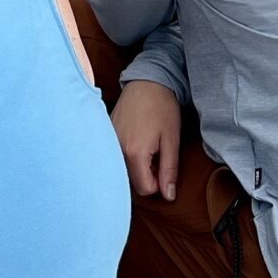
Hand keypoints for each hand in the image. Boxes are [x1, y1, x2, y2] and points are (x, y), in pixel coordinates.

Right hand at [111, 80, 181, 200]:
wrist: (147, 81)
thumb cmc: (162, 108)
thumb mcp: (171, 140)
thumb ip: (169, 170)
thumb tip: (168, 196)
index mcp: (134, 153)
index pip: (145, 189)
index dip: (159, 183)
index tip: (164, 165)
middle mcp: (116, 150)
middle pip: (131, 181)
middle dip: (146, 174)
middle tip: (157, 153)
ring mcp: (109, 142)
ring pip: (123, 169)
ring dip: (136, 165)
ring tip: (146, 144)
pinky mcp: (106, 135)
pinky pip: (115, 156)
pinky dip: (126, 154)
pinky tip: (135, 138)